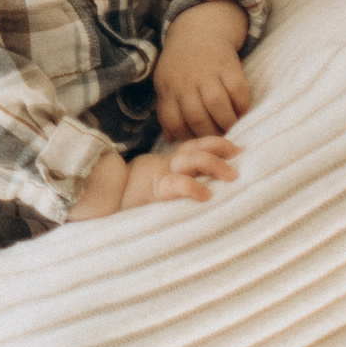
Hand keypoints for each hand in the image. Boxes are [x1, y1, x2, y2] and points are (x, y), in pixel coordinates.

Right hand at [124, 136, 241, 208]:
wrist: (104, 202)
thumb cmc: (132, 201)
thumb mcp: (156, 190)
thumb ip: (176, 186)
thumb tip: (208, 192)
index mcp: (169, 165)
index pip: (194, 147)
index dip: (216, 144)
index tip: (239, 149)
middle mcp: (167, 167)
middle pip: (196, 148)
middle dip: (220, 148)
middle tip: (241, 154)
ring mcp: (161, 176)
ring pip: (192, 160)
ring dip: (214, 164)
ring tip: (233, 175)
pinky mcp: (156, 190)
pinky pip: (177, 184)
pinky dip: (192, 187)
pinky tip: (205, 195)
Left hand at [154, 0, 253, 140]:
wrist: (198, 31)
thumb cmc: (181, 66)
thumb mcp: (166, 84)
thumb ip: (168, 111)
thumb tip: (171, 140)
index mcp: (168, 87)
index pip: (173, 120)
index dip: (186, 137)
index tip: (197, 144)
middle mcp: (185, 80)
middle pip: (196, 116)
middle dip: (209, 134)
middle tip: (219, 141)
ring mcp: (207, 72)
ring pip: (216, 105)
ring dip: (227, 123)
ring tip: (231, 129)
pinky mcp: (228, 65)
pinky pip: (238, 90)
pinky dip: (242, 106)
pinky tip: (242, 112)